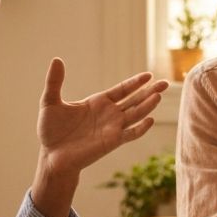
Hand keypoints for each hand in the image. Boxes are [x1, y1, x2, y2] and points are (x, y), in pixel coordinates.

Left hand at [37, 59, 167, 176]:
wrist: (51, 156)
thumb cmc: (51, 131)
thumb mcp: (50, 102)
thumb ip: (55, 82)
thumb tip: (56, 60)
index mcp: (99, 102)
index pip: (123, 90)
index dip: (135, 82)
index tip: (148, 75)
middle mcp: (110, 114)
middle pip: (135, 100)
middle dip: (150, 91)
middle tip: (166, 82)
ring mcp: (113, 128)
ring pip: (136, 114)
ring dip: (148, 106)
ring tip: (159, 95)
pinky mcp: (112, 142)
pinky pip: (131, 134)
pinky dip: (141, 128)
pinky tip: (150, 120)